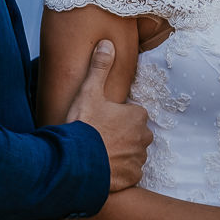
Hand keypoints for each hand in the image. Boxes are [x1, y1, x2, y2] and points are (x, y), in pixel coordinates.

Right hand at [64, 40, 152, 191]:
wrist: (76, 162)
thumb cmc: (84, 125)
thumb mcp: (89, 92)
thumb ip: (100, 67)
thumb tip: (107, 43)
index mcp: (137, 116)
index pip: (133, 114)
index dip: (116, 117)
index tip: (101, 121)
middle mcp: (144, 137)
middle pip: (135, 134)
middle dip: (122, 135)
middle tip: (100, 136)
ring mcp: (139, 158)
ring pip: (133, 153)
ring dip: (122, 153)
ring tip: (100, 152)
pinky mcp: (133, 177)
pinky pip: (130, 172)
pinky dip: (120, 171)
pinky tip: (104, 167)